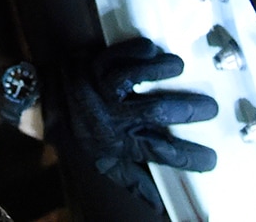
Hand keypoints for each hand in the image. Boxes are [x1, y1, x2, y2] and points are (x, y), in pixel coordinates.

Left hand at [61, 38, 218, 206]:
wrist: (42, 102)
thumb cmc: (82, 134)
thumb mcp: (105, 163)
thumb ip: (135, 181)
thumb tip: (161, 208)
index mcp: (117, 141)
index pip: (158, 153)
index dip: (187, 158)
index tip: (212, 159)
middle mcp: (110, 115)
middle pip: (152, 112)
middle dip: (185, 109)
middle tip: (211, 108)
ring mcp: (99, 87)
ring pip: (131, 77)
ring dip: (159, 71)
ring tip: (180, 67)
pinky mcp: (92, 63)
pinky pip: (116, 54)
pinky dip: (136, 50)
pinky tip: (153, 49)